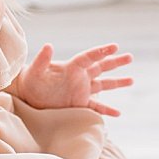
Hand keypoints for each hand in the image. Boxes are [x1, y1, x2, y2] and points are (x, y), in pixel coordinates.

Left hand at [14, 42, 133, 116]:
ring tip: (132, 80)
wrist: (26, 96)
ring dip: (117, 83)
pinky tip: (118, 113)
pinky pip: (96, 107)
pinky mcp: (79, 104)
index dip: (101, 52)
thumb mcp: (35, 70)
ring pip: (103, 85)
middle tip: (130, 57)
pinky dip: (107, 110)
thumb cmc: (29, 81)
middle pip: (101, 67)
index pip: (90, 57)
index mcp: (71, 67)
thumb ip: (42, 59)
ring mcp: (81, 90)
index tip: (115, 46)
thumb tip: (48, 45)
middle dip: (115, 62)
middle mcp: (79, 77)